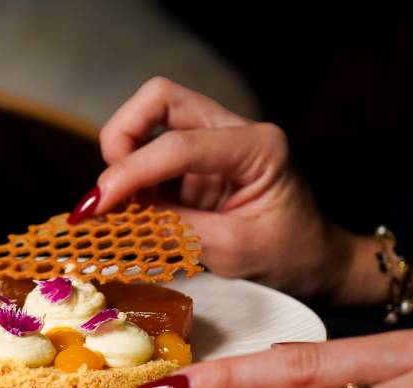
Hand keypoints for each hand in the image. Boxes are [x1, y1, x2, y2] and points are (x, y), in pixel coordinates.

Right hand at [72, 77, 384, 304]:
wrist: (315, 262)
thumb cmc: (288, 257)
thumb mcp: (231, 251)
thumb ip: (172, 227)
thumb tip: (114, 214)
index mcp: (258, 147)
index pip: (179, 145)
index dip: (131, 172)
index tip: (97, 205)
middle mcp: (235, 130)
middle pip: (161, 99)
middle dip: (122, 136)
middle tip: (110, 189)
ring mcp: (217, 140)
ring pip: (152, 116)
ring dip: (125, 156)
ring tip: (121, 204)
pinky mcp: (201, 159)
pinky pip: (154, 149)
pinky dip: (133, 175)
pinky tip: (131, 207)